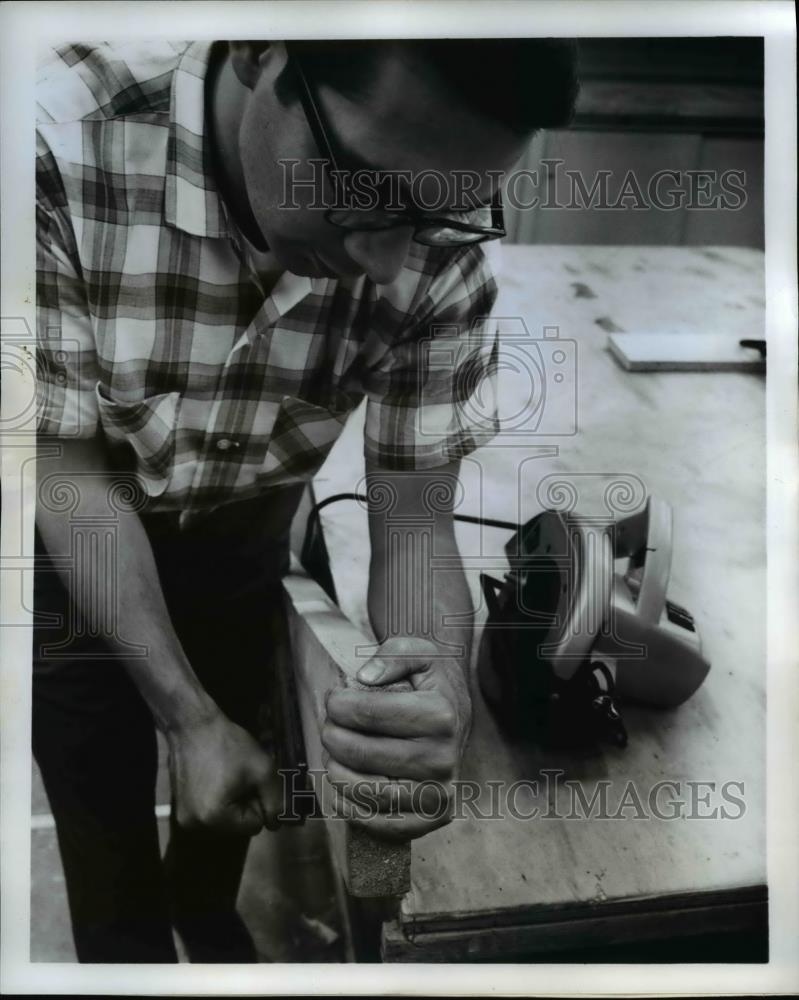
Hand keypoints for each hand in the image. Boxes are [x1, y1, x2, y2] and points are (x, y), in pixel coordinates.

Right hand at [167, 711, 282, 835]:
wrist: (193, 725)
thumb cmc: (229, 745)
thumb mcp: (263, 770)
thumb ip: (276, 800)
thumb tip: (276, 825)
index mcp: (214, 818)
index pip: (254, 825)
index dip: (260, 802)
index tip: (252, 780)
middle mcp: (195, 825)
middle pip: (237, 825)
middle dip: (245, 803)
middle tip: (242, 777)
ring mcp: (184, 817)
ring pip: (224, 819)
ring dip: (232, 801)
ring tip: (228, 775)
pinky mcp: (179, 807)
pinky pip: (209, 812)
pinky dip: (217, 799)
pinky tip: (216, 778)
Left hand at [321, 636, 471, 840]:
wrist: (455, 710)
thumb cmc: (430, 680)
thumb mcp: (417, 650)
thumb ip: (392, 654)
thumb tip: (366, 677)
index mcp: (440, 715)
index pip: (366, 713)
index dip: (336, 704)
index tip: (332, 698)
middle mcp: (444, 757)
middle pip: (360, 753)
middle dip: (331, 736)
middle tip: (330, 726)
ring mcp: (440, 791)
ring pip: (366, 791)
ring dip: (336, 771)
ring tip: (333, 754)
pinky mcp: (434, 817)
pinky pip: (385, 825)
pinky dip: (354, 811)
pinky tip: (342, 790)